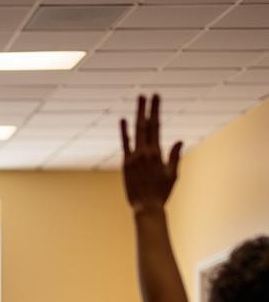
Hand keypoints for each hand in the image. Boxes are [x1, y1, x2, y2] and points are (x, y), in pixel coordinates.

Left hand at [121, 95, 182, 213]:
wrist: (146, 207)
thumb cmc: (161, 192)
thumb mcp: (173, 174)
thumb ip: (175, 156)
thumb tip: (179, 140)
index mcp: (157, 153)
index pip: (156, 126)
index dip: (155, 110)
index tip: (156, 96)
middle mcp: (144, 153)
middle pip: (145, 125)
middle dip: (146, 108)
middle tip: (146, 94)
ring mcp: (133, 158)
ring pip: (135, 132)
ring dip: (136, 115)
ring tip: (138, 100)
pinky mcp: (126, 164)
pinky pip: (125, 144)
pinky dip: (124, 132)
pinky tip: (123, 120)